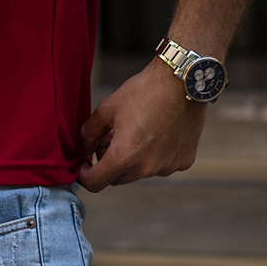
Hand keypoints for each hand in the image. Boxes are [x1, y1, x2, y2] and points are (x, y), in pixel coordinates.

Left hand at [77, 57, 206, 191]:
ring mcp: (168, 167)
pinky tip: (157, 132)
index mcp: (124, 156)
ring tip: (134, 132)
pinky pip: (162, 165)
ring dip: (132, 160)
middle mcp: (147, 168)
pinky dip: (154, 155)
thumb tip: (82, 151)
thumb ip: (89, 134)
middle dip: (109, 163)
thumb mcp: (107, 108)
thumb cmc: (143, 92)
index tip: (83, 166)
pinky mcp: (184, 161)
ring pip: (140, 172)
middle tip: (109, 139)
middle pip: (118, 178)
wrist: (181, 81)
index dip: (85, 176)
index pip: (96, 183)